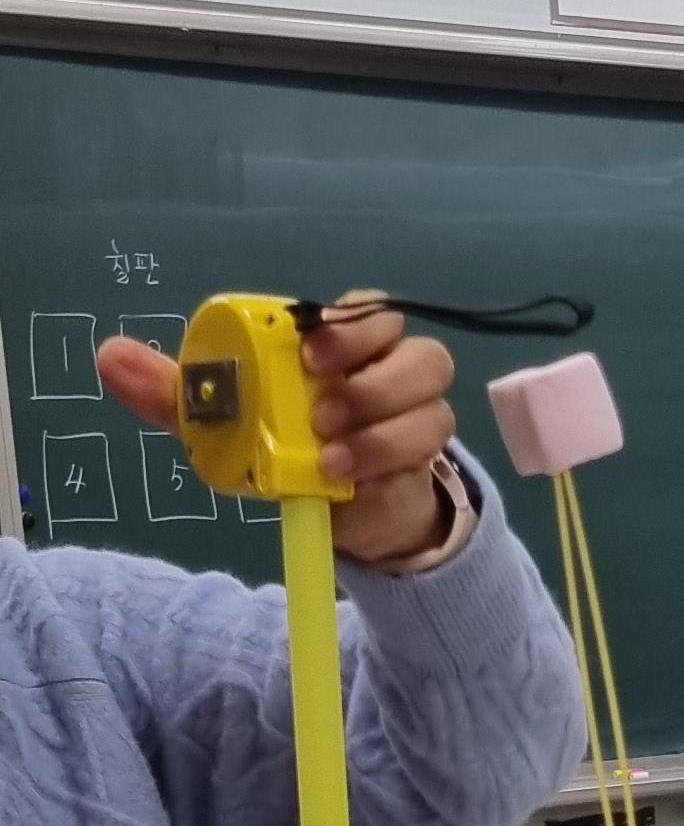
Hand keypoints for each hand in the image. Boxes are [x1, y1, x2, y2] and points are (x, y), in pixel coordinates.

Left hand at [96, 293, 458, 567]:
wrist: (339, 514)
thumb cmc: (285, 447)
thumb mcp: (226, 420)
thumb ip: (177, 391)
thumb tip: (110, 356)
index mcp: (343, 345)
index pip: (370, 312)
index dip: (350, 325)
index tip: (311, 350)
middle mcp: (390, 371)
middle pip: (419, 350)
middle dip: (375, 377)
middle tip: (323, 410)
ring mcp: (413, 415)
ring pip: (432, 400)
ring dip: (383, 427)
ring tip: (331, 456)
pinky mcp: (423, 461)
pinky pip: (426, 451)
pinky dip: (387, 461)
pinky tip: (345, 479)